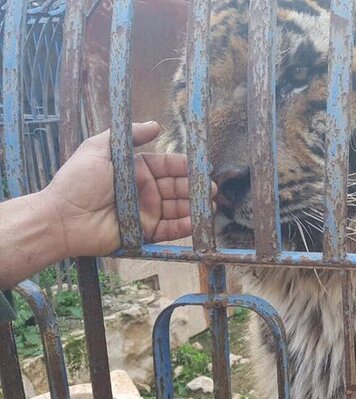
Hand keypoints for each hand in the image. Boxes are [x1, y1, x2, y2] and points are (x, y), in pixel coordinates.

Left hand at [42, 121, 211, 256]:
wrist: (61, 217)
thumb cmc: (77, 181)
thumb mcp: (99, 149)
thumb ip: (128, 135)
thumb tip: (156, 125)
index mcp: (135, 170)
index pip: (167, 166)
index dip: (185, 166)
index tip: (202, 166)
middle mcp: (143, 191)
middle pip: (176, 187)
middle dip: (195, 187)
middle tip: (210, 188)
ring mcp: (145, 213)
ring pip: (177, 209)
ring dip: (194, 207)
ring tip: (209, 204)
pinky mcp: (144, 234)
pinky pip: (169, 231)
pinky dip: (184, 227)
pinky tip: (197, 223)